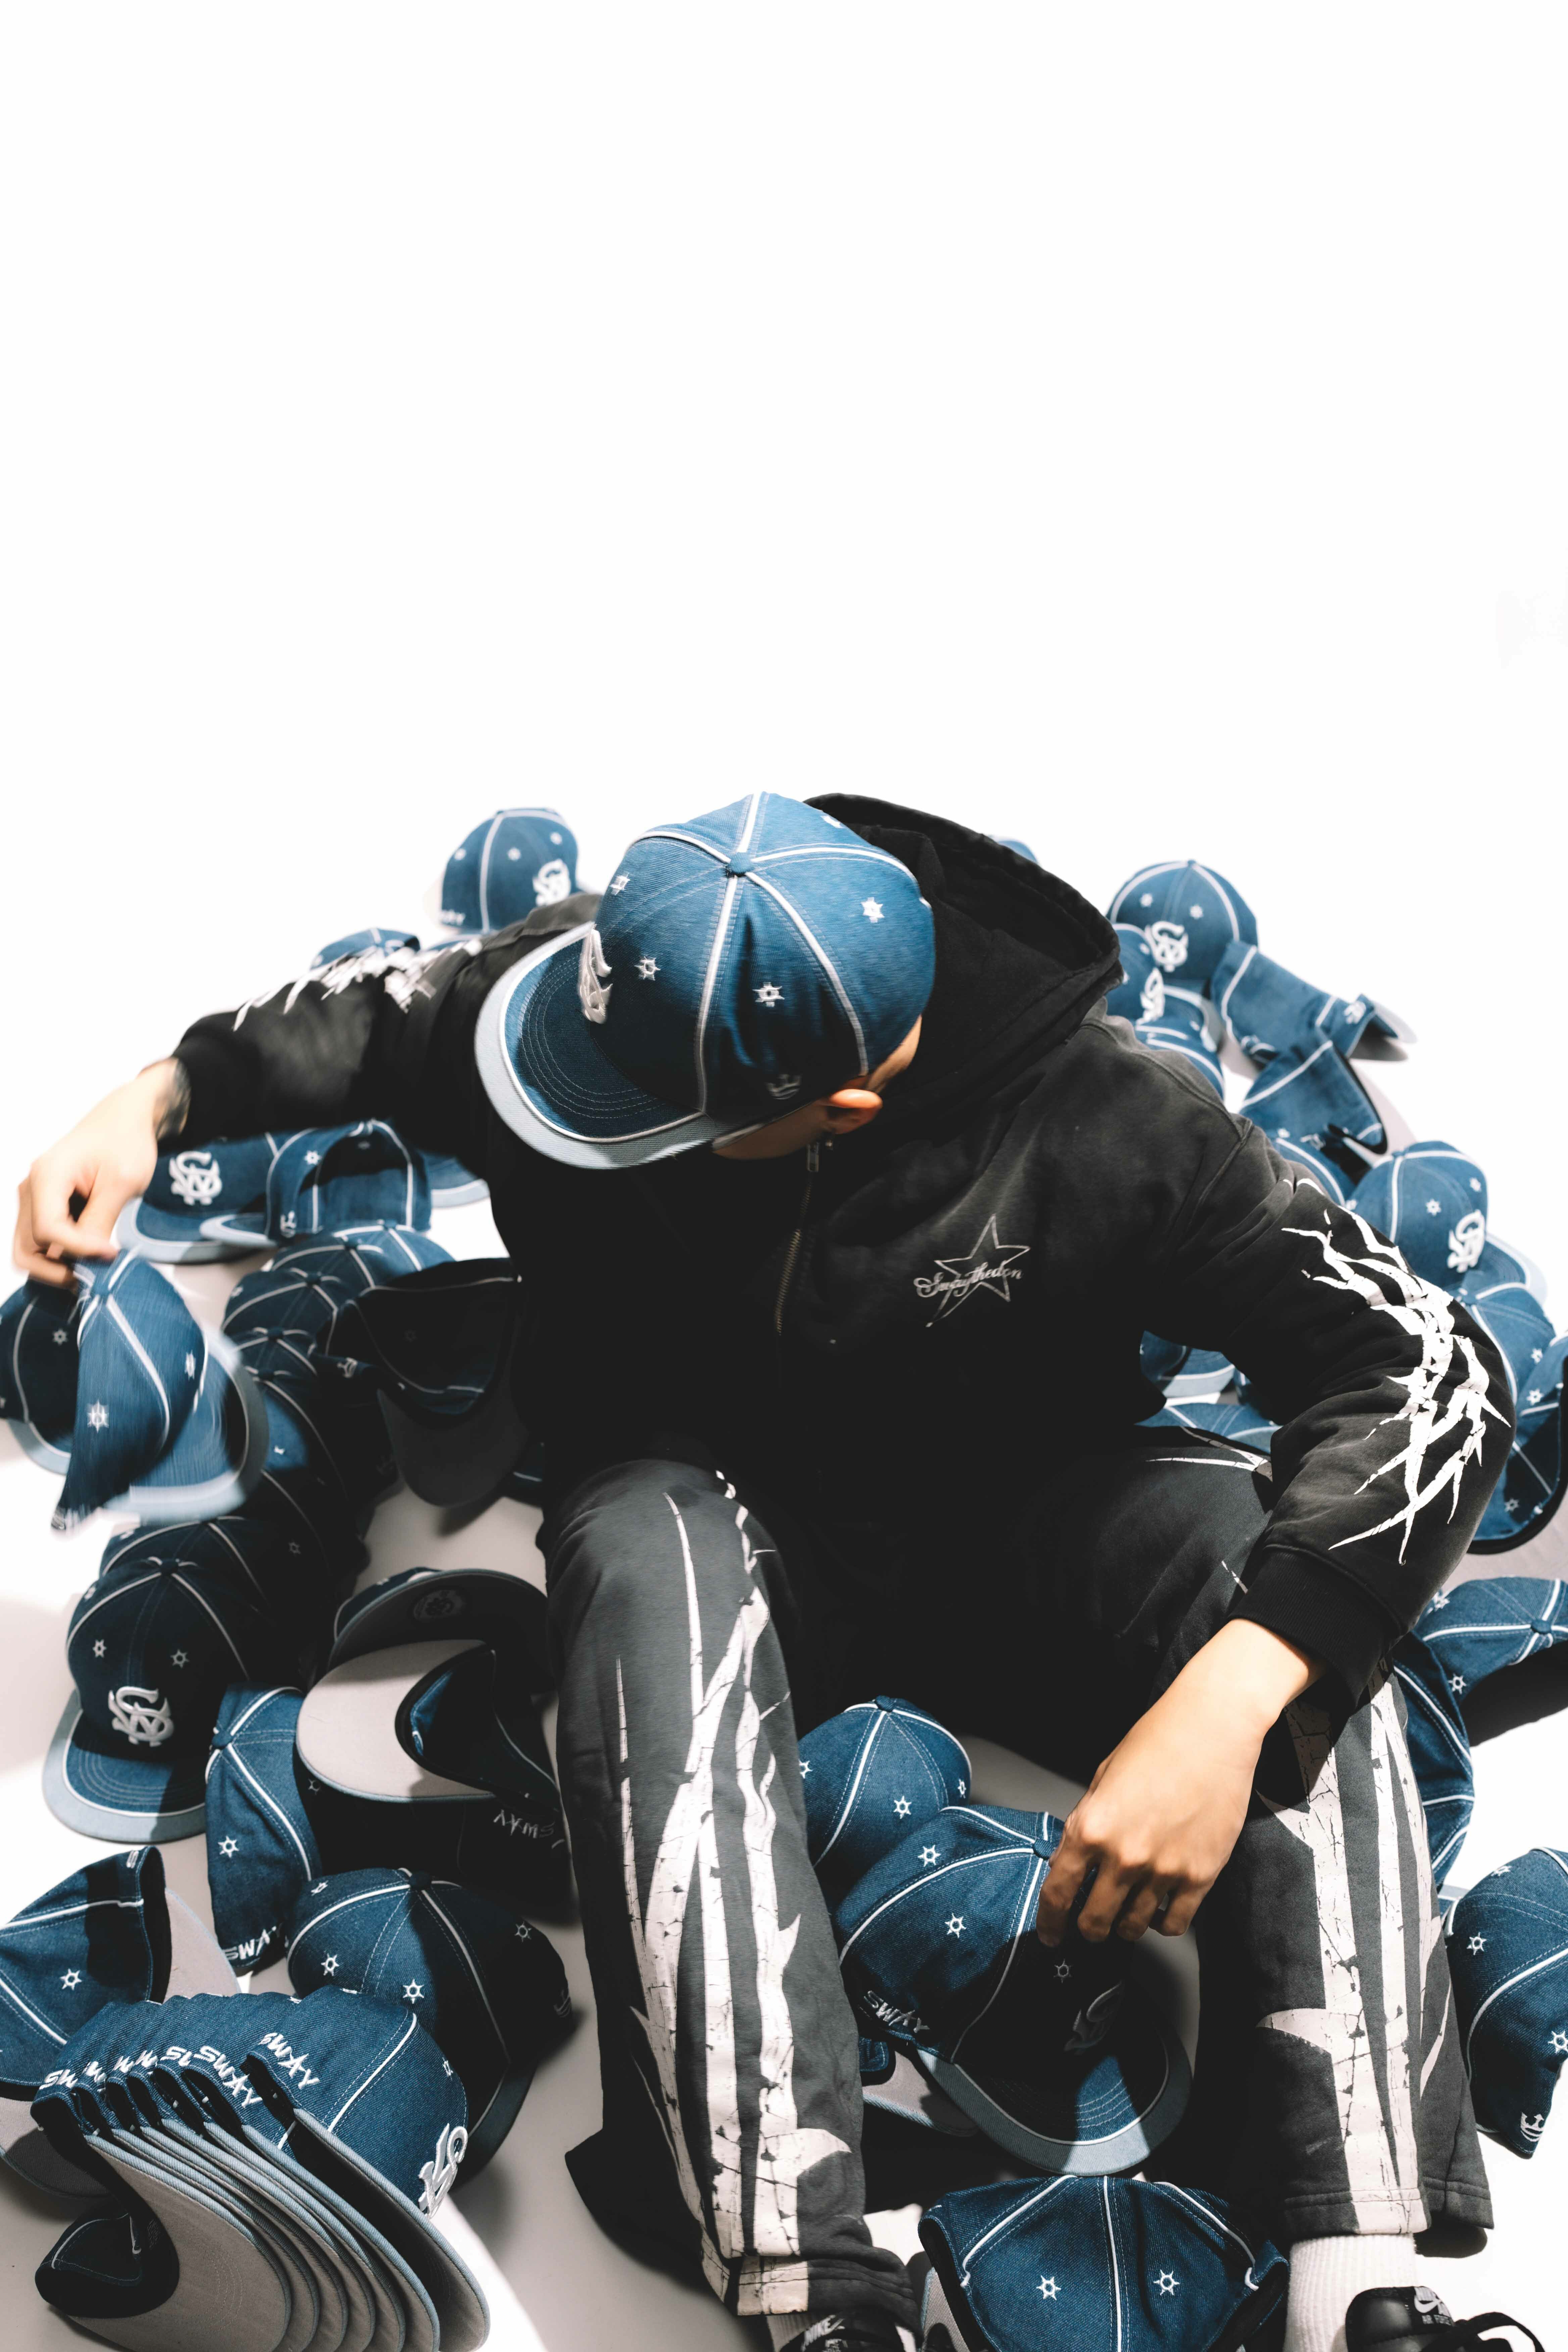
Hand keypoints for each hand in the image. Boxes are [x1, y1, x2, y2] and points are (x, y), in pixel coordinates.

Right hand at [13, 1061, 187, 1287]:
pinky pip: (41, 1239)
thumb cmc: (126, 1143)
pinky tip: (89, 1250)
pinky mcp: (42, 1205)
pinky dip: (61, 1252)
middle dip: (58, 1268)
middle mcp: (31, 1188)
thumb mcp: (122, 1183)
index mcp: (47, 1176)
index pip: (48, 1231)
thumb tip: (88, 1259)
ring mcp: (33, 1198)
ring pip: (30, 1248)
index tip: (110, 1253)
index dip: (78, 1251)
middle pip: (27, 1247)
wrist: (124, 1121)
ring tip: (93, 1264)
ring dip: (58, 1264)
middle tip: (95, 1273)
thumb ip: (100, 1222)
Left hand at [1036, 1620, 1318, 1945]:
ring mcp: (1163, 1870)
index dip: (1050, 1922)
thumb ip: (1088, 1825)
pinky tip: (1160, 1909)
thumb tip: (1077, 1861)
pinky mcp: (1200, 1876)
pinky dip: (1162, 1923)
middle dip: (1088, 1930)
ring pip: (1134, 1927)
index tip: (1050, 1935)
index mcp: (1091, 1828)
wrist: (1211, 1731)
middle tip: (1091, 1925)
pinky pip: (1174, 1923)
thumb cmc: (1156, 1744)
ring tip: (1126, 1914)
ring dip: (1125, 1926)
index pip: (1057, 1894)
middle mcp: (1123, 1856)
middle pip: (1095, 1922)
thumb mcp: (1102, 1780)